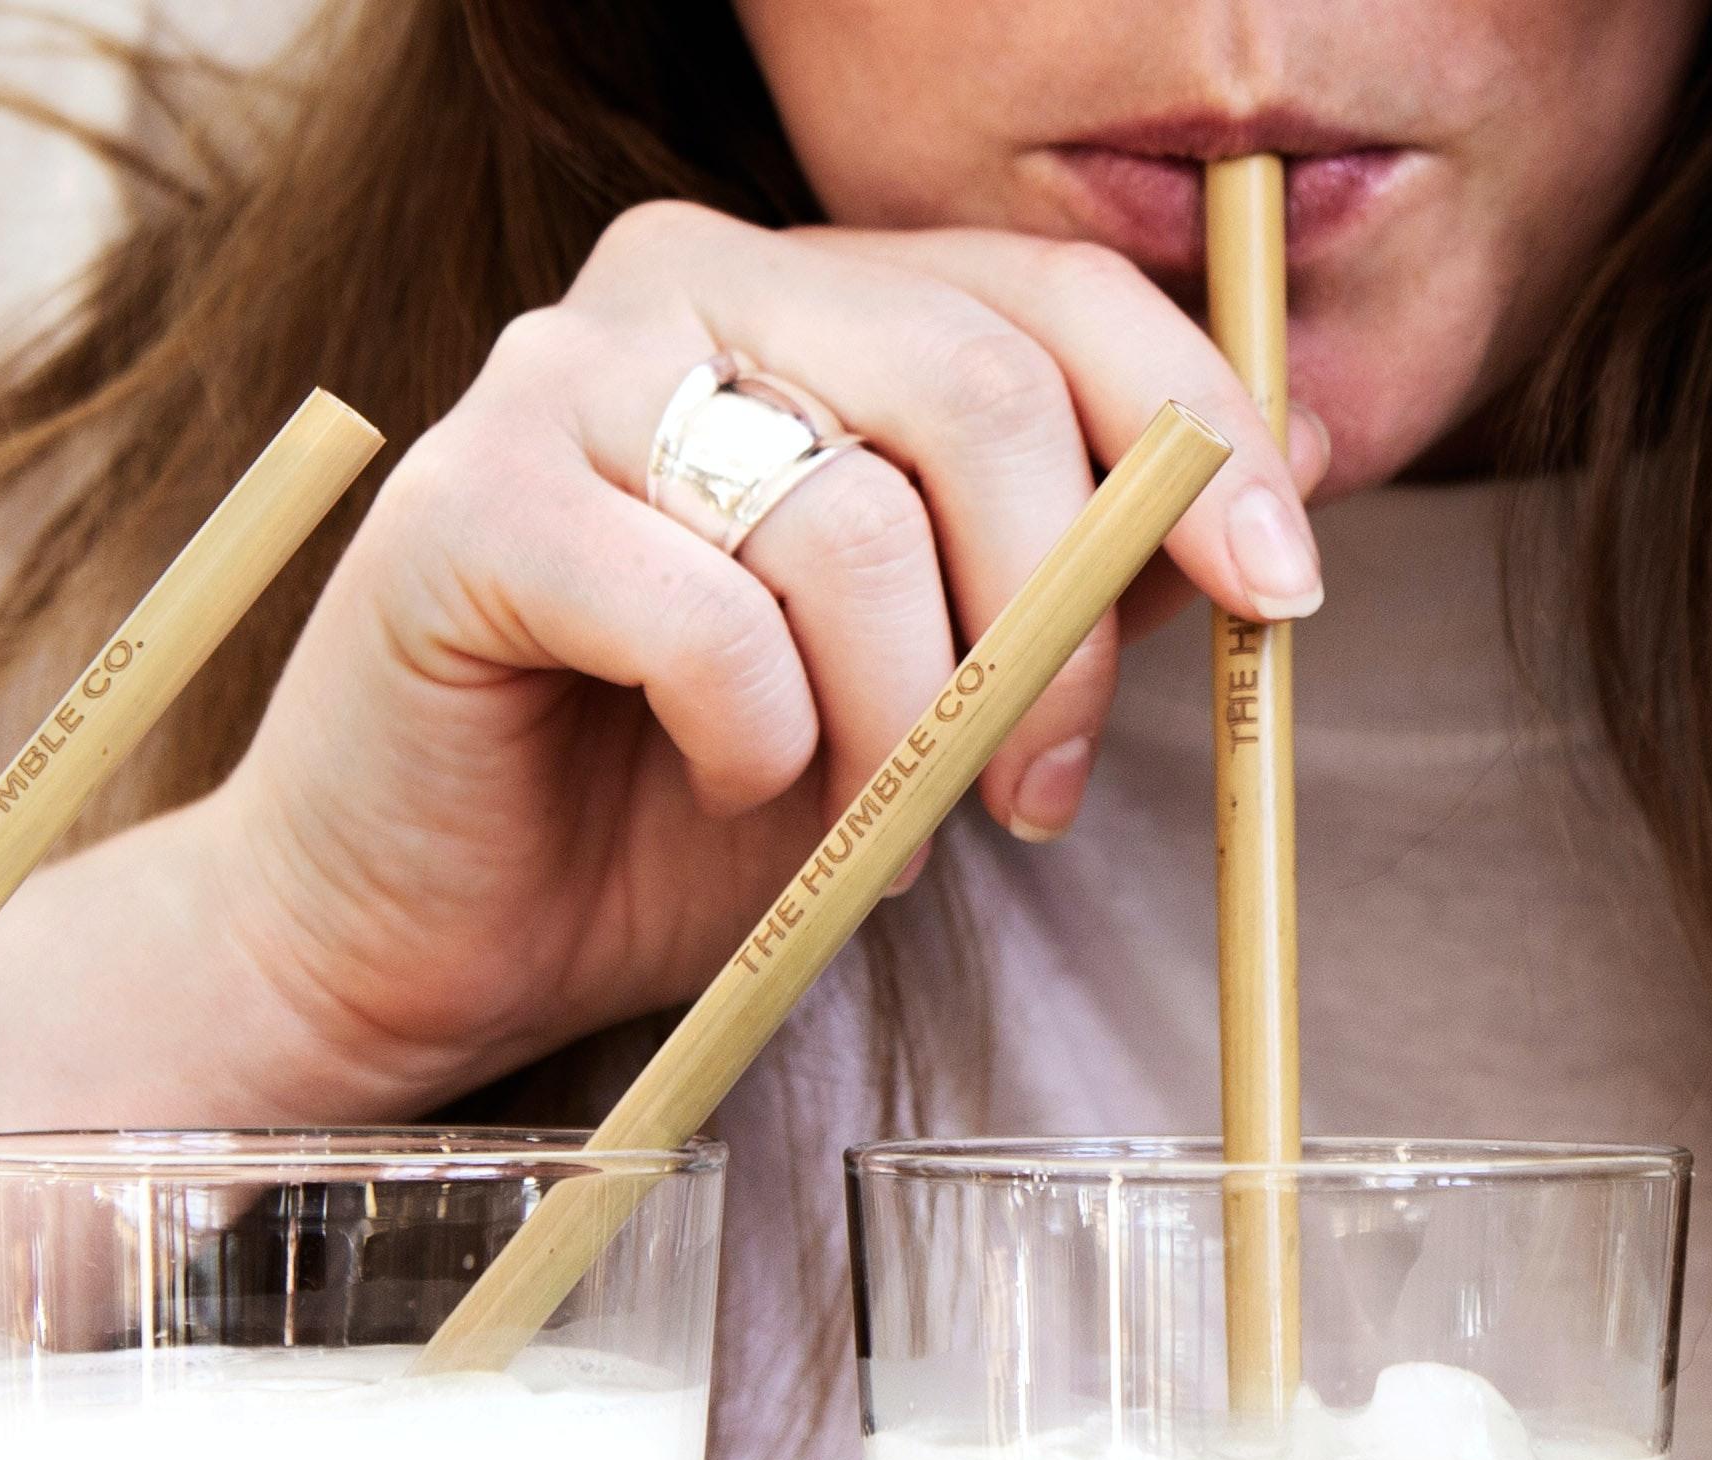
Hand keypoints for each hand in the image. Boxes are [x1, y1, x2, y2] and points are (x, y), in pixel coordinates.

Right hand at [196, 201, 1327, 1105]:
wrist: (433, 928)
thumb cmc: (677, 798)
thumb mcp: (928, 680)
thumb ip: (1064, 572)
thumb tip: (1274, 494)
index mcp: (813, 291)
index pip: (1057, 295)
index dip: (1198, 435)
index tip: (1278, 591)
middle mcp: (685, 279)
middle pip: (977, 388)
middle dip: (1050, 624)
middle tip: (1034, 793)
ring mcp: (560, 375)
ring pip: (850, 521)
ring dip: (899, 725)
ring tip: (863, 830)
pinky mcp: (464, 504)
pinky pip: (704, 618)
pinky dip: (753, 742)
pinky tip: (726, 783)